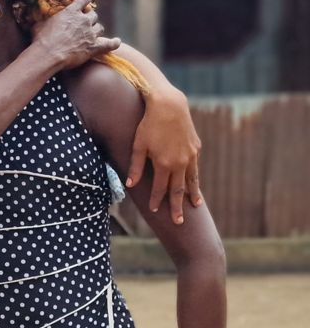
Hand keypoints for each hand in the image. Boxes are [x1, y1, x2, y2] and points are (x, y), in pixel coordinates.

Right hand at [29, 0, 119, 71]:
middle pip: (93, 15)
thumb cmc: (41, 40)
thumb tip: (36, 18)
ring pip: (99, 28)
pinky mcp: (94, 47)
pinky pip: (109, 44)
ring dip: (96, 30)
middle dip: (89, 18)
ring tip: (91, 34)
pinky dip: (113, 43)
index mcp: (71, 12)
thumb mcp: (39, 25)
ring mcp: (90, 33)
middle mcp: (84, 20)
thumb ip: (43, 20)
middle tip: (84, 23)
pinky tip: (116, 42)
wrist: (49, 55)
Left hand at [128, 87, 202, 223]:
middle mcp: (180, 163)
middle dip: (177, 206)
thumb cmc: (149, 125)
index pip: (160, 188)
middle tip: (180, 222)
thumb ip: (135, 167)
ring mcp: (191, 156)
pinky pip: (195, 168)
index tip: (155, 211)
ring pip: (191, 180)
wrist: (170, 106)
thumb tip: (130, 185)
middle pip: (178, 190)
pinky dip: (195, 179)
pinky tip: (194, 185)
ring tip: (195, 207)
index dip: (157, 200)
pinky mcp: (196, 148)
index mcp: (164, 164)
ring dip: (192, 195)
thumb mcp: (138, 146)